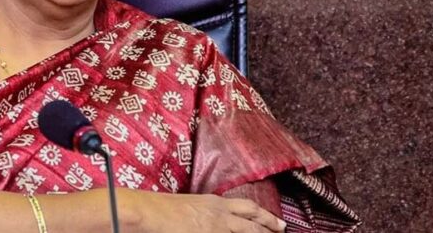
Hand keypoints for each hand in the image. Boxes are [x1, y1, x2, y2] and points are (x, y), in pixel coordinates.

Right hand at [121, 189, 286, 232]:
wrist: (150, 212)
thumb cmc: (162, 209)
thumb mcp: (189, 207)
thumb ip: (204, 214)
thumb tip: (210, 221)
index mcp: (214, 203)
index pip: (247, 208)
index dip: (264, 215)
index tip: (275, 222)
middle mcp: (220, 214)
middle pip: (252, 220)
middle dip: (270, 226)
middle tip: (283, 231)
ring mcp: (216, 227)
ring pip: (247, 231)